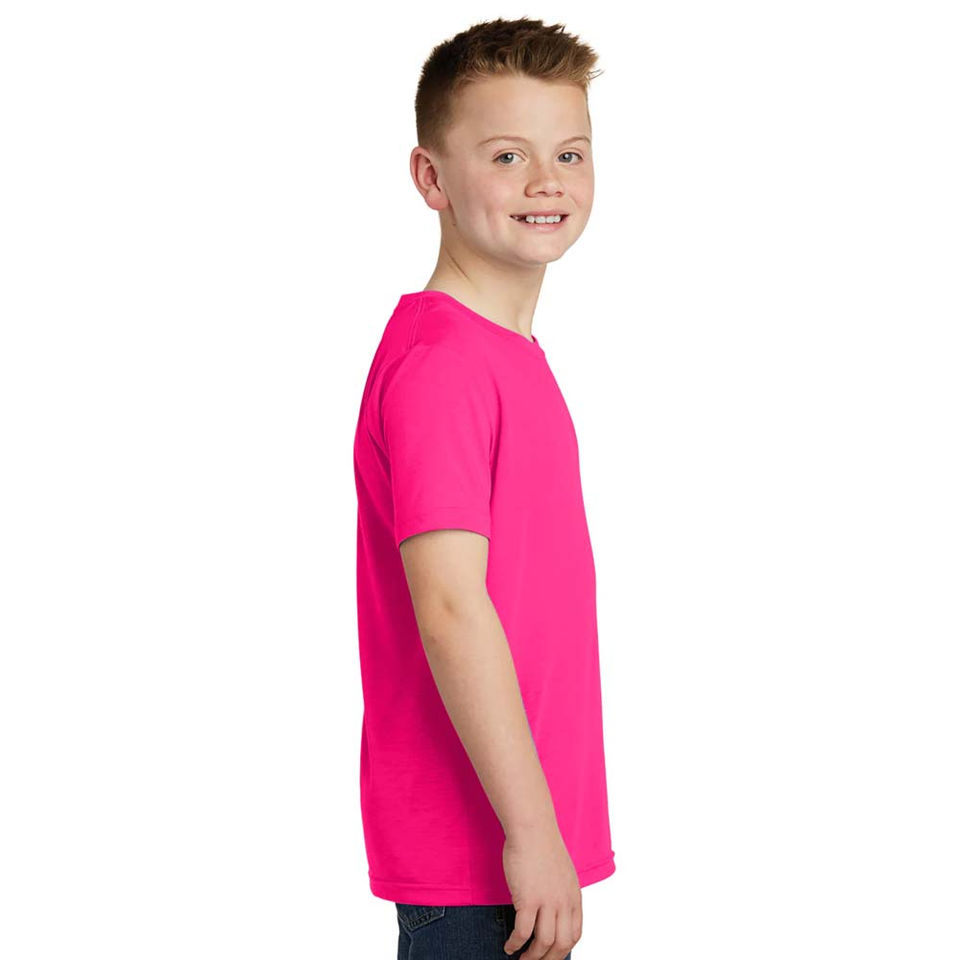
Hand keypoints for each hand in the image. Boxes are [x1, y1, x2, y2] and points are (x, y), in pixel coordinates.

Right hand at [502, 825, 581, 957]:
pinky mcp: (528, 898)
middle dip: (548, 959)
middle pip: (562, 945)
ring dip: (531, 956)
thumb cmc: (542, 846)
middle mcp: (564, 902)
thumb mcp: (563, 872)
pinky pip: (522, 932)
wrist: (532, 828)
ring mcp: (547, 901)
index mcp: (574, 897)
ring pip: (543, 943)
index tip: (550, 955)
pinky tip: (509, 945)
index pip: (574, 935)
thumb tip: (554, 911)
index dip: (562, 950)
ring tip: (520, 958)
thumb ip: (562, 893)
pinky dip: (515, 943)